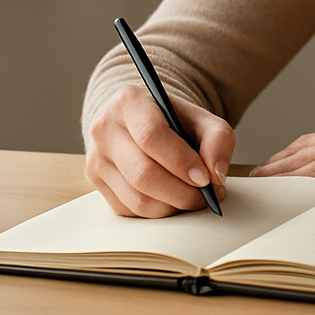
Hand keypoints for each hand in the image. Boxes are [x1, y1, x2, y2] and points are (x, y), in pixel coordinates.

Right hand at [85, 84, 235, 216]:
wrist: (140, 121)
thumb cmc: (172, 120)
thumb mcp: (202, 118)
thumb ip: (218, 139)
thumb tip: (216, 175)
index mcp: (129, 102)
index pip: (151, 136)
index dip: (181, 162)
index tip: (205, 178)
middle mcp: (105, 128)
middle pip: (143, 173)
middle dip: (181, 193)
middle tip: (206, 196)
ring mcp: (96, 158)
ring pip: (136, 199)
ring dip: (172, 207)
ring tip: (193, 199)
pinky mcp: (96, 183)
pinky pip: (130, 210)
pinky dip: (157, 212)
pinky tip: (172, 200)